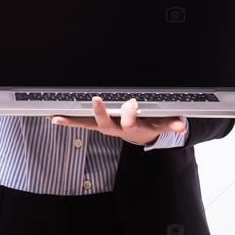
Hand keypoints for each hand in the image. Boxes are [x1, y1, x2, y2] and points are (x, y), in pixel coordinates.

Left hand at [49, 97, 186, 145]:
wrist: (143, 135)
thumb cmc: (152, 124)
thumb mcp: (163, 124)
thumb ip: (171, 125)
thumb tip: (181, 126)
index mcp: (133, 127)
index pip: (131, 121)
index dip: (131, 113)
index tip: (132, 102)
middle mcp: (116, 128)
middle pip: (105, 123)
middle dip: (100, 111)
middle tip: (96, 99)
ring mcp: (105, 127)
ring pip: (88, 124)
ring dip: (73, 121)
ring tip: (57, 117)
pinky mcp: (98, 124)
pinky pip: (81, 122)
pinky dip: (68, 120)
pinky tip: (53, 116)